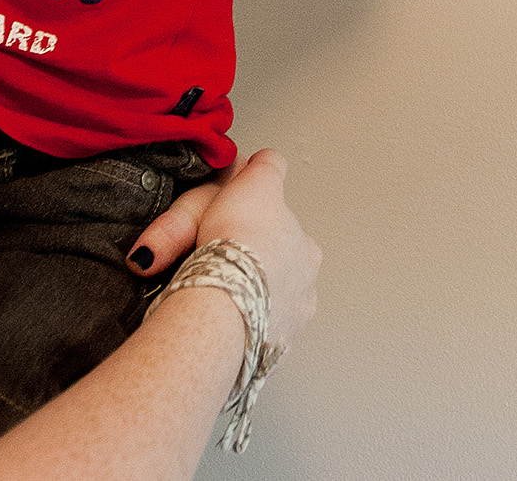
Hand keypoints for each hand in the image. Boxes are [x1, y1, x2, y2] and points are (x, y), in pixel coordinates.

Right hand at [132, 148, 321, 350]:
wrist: (222, 300)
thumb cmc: (238, 242)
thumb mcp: (255, 182)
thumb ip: (266, 169)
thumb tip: (266, 161)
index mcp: (306, 252)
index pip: (285, 234)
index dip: (256, 227)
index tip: (232, 228)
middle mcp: (304, 291)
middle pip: (274, 274)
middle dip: (249, 267)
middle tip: (214, 261)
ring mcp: (283, 326)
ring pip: (260, 308)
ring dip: (240, 300)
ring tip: (210, 294)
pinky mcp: (257, 355)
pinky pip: (241, 338)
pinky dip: (229, 331)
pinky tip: (210, 323)